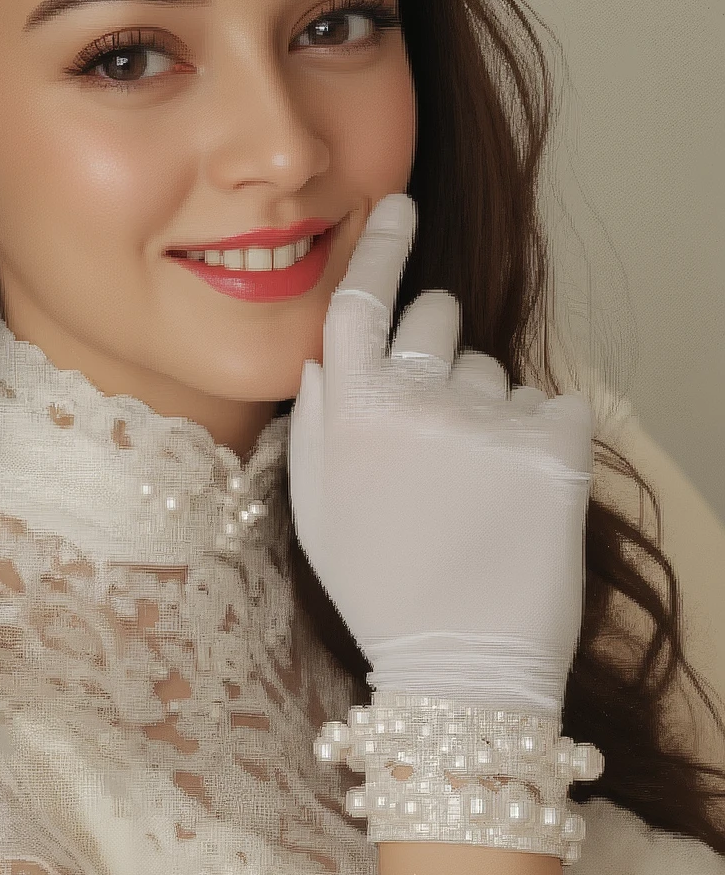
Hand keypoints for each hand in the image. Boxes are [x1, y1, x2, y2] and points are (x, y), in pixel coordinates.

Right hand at [288, 194, 593, 713]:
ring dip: (487, 407)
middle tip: (438, 433)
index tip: (398, 204)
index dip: (380, 243)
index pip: (362, 299)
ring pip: (493, 368)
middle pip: (435, 317)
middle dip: (436, 352)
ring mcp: (488, 419)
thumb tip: (329, 353)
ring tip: (476, 488)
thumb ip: (318, 421)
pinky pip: (555, 402)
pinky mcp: (556, 443)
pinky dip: (544, 437)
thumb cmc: (384, 591)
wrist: (464, 670)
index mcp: (351, 413)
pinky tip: (520, 494)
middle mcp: (415, 401)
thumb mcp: (320, 511)